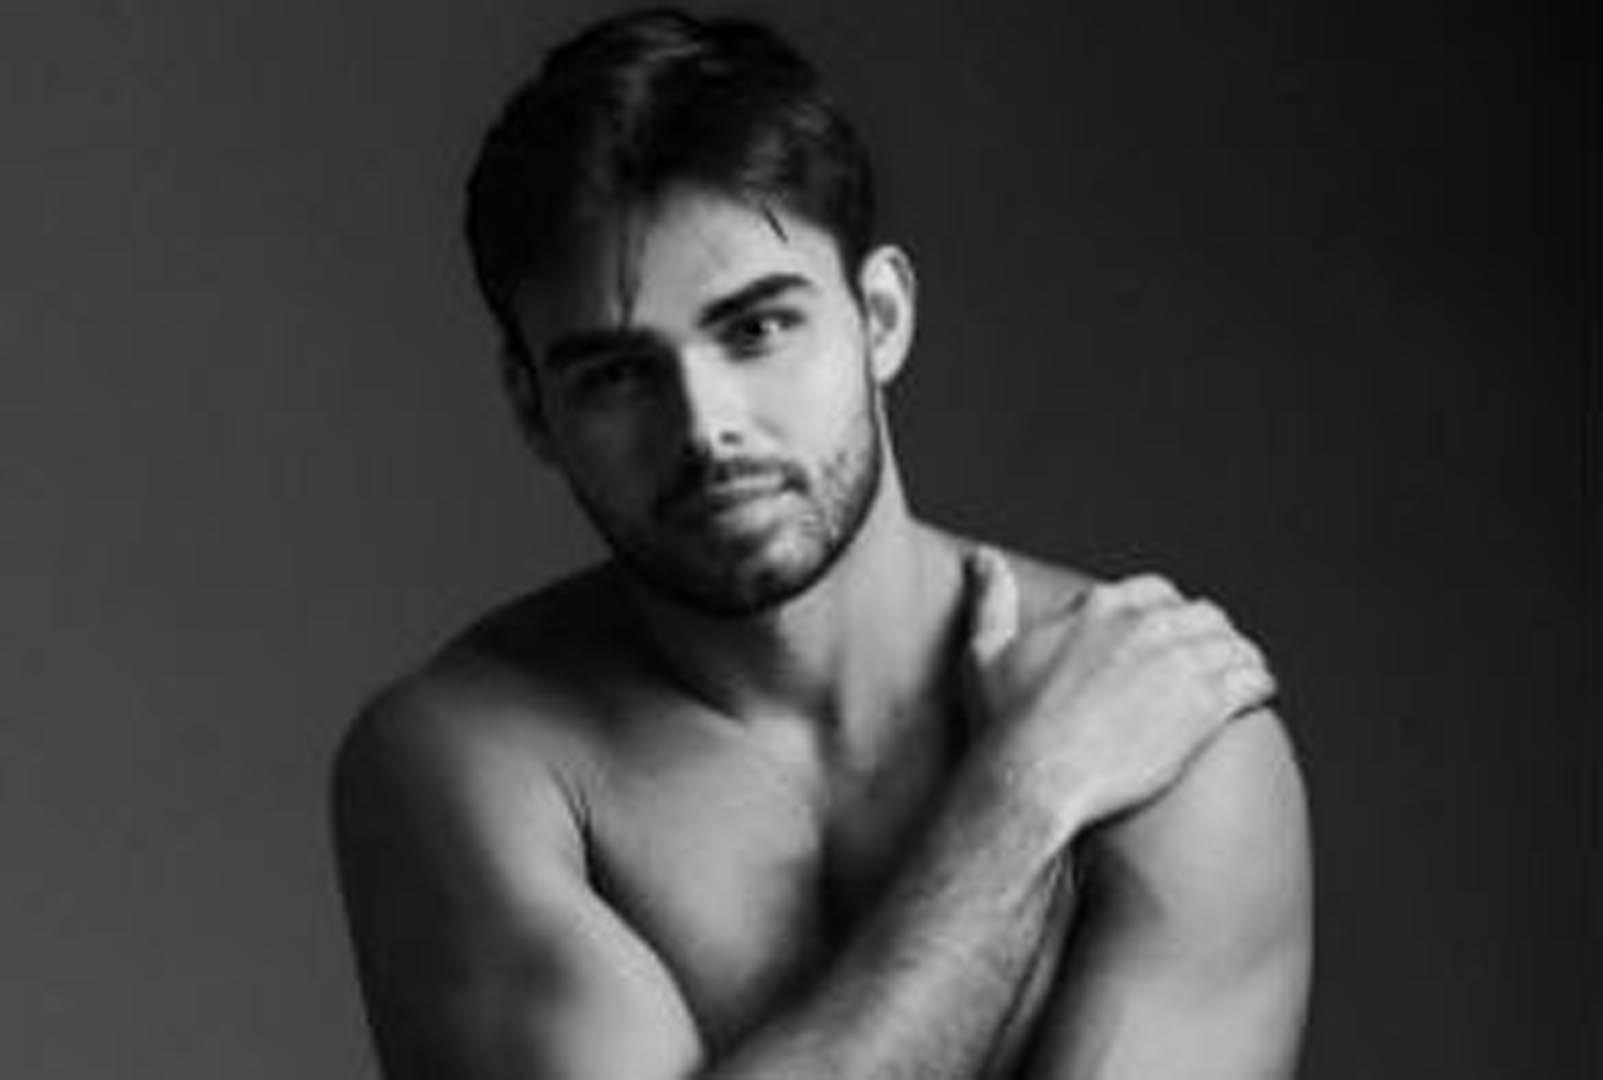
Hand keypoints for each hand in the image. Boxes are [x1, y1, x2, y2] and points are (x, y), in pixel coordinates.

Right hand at [960, 548, 1274, 834]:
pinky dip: (1259, 684)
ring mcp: (1180, 662)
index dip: (1164, 614)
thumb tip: (983, 558)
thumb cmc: (1006, 725)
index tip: (1163, 636)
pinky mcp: (1206, 704)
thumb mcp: (986, 652)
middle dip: (1206, 634)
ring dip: (1239, 657)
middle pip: (1200, 615)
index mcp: (1101, 607)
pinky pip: (1253, 679)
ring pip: (1233, 643)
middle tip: (1207, 659)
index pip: (1154, 592)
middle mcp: (1146, 624)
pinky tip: (1258, 695)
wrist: (1034, 779)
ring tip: (1242, 675)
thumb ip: (992, 600)